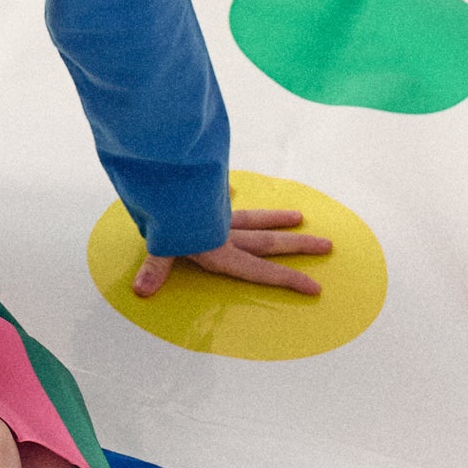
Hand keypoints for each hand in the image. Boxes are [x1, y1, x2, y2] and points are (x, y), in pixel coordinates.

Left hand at [133, 206, 332, 300]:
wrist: (169, 176)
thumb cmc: (166, 216)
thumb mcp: (161, 246)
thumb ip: (156, 269)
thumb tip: (141, 291)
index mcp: (221, 252)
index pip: (261, 271)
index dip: (288, 280)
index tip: (315, 287)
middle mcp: (227, 233)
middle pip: (270, 242)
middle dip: (299, 246)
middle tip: (327, 245)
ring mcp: (219, 213)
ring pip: (255, 218)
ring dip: (277, 219)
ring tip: (298, 217)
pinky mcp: (206, 195)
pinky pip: (218, 195)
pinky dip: (223, 193)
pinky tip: (228, 188)